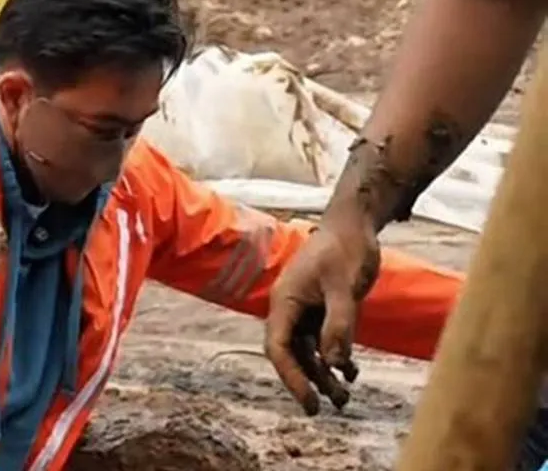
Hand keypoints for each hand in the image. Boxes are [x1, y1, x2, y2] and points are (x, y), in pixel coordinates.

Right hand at [264, 214, 380, 414]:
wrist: (353, 225)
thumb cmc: (345, 249)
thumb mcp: (344, 287)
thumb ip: (339, 324)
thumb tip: (335, 363)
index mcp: (285, 301)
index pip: (279, 348)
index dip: (291, 378)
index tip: (309, 402)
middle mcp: (290, 309)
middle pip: (292, 354)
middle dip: (308, 382)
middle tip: (329, 407)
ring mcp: (305, 309)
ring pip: (309, 351)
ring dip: (324, 374)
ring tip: (345, 398)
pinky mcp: (321, 308)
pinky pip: (323, 340)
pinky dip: (336, 358)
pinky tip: (351, 372)